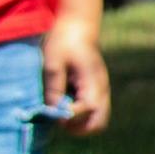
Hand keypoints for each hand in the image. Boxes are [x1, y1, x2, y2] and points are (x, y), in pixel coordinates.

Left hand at [39, 14, 112, 136]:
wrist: (78, 25)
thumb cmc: (64, 41)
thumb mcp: (53, 63)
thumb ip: (54, 88)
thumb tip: (53, 112)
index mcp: (93, 82)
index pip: (88, 111)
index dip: (69, 116)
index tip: (52, 110)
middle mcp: (102, 90)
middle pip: (99, 124)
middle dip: (78, 128)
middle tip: (59, 119)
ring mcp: (102, 90)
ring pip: (97, 120)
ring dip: (79, 122)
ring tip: (60, 110)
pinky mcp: (97, 89)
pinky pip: (93, 111)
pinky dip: (80, 114)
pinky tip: (65, 100)